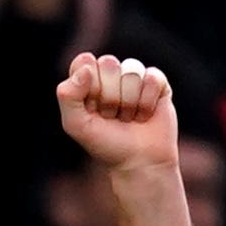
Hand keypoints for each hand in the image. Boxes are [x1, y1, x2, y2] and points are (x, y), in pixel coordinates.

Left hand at [56, 52, 177, 172]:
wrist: (139, 163)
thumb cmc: (106, 144)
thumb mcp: (76, 125)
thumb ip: (68, 95)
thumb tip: (87, 69)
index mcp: (87, 78)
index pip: (84, 62)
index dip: (89, 87)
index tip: (92, 109)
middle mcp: (111, 73)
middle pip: (109, 64)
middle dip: (110, 96)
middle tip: (112, 116)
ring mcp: (134, 77)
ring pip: (131, 72)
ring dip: (129, 103)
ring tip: (129, 117)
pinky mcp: (157, 83)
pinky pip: (152, 78)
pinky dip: (147, 102)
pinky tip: (145, 115)